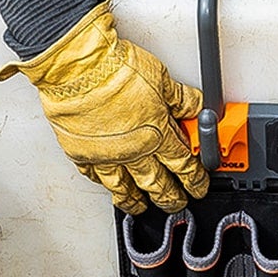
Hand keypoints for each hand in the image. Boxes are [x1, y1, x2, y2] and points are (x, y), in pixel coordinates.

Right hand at [0, 0, 208, 214]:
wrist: (78, 70)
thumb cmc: (117, 70)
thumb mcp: (162, 79)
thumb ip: (181, 98)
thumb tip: (196, 106)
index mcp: (158, 134)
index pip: (183, 164)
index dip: (194, 179)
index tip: (199, 186)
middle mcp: (133, 151)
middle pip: (157, 184)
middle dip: (170, 197)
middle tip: (177, 204)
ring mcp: (106, 155)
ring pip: (124, 188)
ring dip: (135, 199)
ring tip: (141, 207)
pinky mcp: (82, 153)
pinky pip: (95, 176)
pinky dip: (104, 184)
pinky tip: (108, 185)